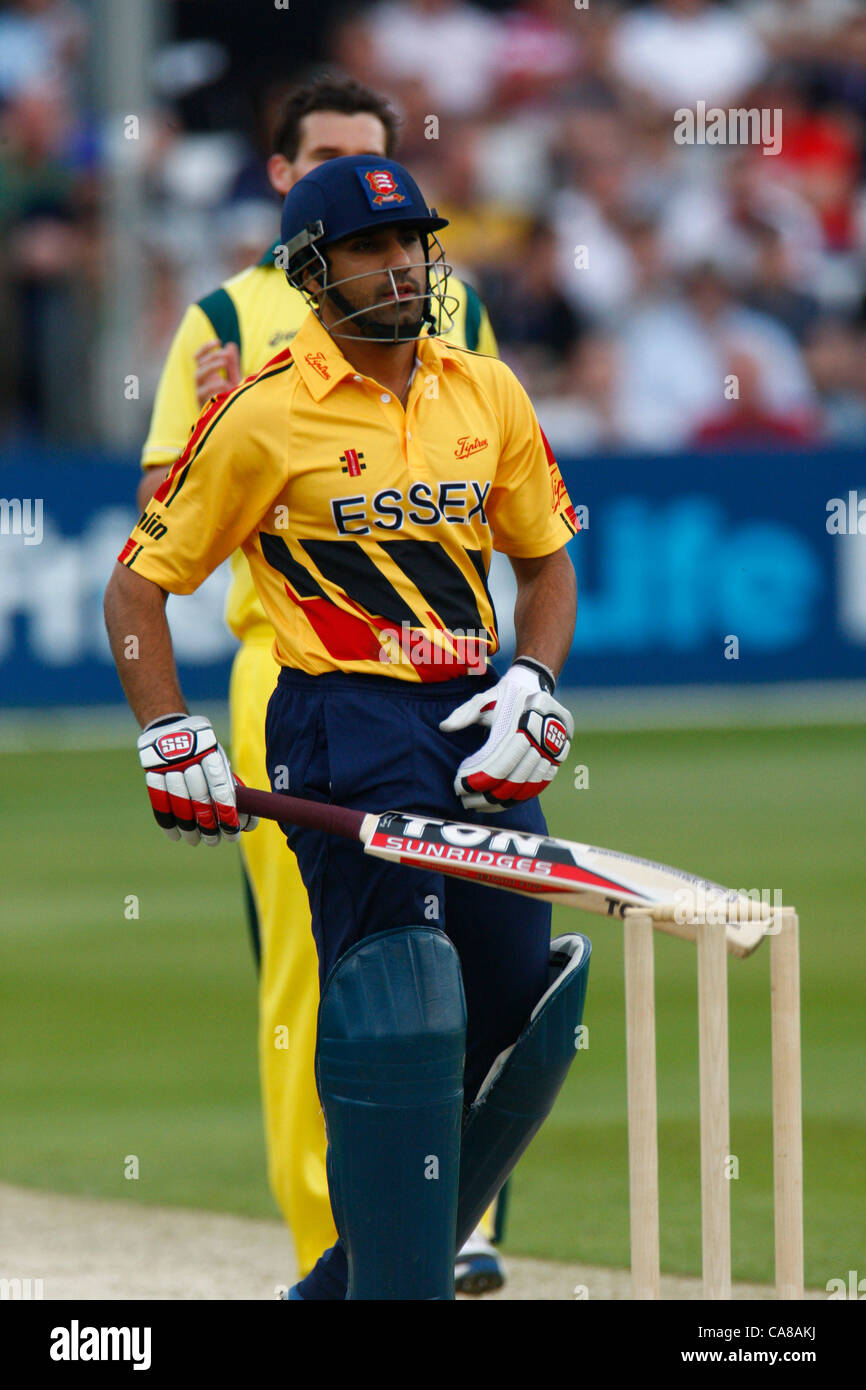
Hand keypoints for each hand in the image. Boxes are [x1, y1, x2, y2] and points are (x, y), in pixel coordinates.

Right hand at [137, 713, 256, 845]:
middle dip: (208, 825)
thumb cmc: (204, 751)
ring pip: (179, 804)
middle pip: (199, 799)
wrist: (171, 727)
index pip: (221, 789)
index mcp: (211, 754)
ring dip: (188, 828)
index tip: (233, 831)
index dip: (227, 813)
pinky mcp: (152, 771)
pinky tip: (175, 836)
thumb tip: (248, 821)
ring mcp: (168, 764)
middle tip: (214, 842)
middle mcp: (190, 758)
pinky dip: (167, 822)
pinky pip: (159, 802)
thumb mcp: (218, 759)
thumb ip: (228, 786)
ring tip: (195, 841)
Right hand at [194, 339, 240, 407]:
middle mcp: (201, 384)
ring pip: (198, 376)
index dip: (206, 348)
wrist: (234, 424)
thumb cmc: (233, 401)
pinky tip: (224, 385)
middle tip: (225, 356)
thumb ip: (232, 364)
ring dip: (210, 368)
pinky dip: (213, 387)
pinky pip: (202, 393)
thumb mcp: (235, 380)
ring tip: (224, 363)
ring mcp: (201, 395)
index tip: (218, 341)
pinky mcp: (203, 406)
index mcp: (207, 376)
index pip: (199, 358)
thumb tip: (230, 345)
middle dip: (212, 357)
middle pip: (199, 365)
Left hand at [439, 659, 572, 810]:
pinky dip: (519, 798)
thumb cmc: (504, 696)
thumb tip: (445, 727)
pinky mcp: (557, 759)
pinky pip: (539, 785)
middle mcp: (542, 740)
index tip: (460, 788)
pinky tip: (500, 804)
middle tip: (466, 803)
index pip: (501, 764)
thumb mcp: (483, 699)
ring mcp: (553, 751)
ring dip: (503, 803)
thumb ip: (464, 713)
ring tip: (479, 807)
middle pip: (514, 780)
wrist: (535, 688)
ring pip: (528, 787)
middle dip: (488, 797)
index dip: (480, 780)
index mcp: (522, 724)